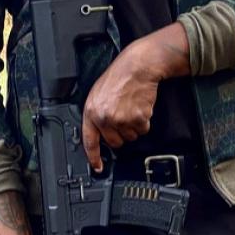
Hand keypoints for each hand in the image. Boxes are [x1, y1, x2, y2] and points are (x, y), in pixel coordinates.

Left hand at [81, 23, 189, 170]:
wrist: (137, 67)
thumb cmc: (119, 78)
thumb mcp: (98, 94)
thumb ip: (97, 114)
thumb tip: (99, 133)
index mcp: (91, 111)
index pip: (90, 140)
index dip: (93, 157)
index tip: (98, 167)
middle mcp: (105, 117)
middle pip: (115, 142)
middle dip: (121, 133)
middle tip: (124, 117)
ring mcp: (121, 119)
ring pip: (131, 137)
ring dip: (133, 126)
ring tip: (132, 107)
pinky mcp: (138, 118)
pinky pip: (143, 130)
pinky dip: (144, 121)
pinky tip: (140, 106)